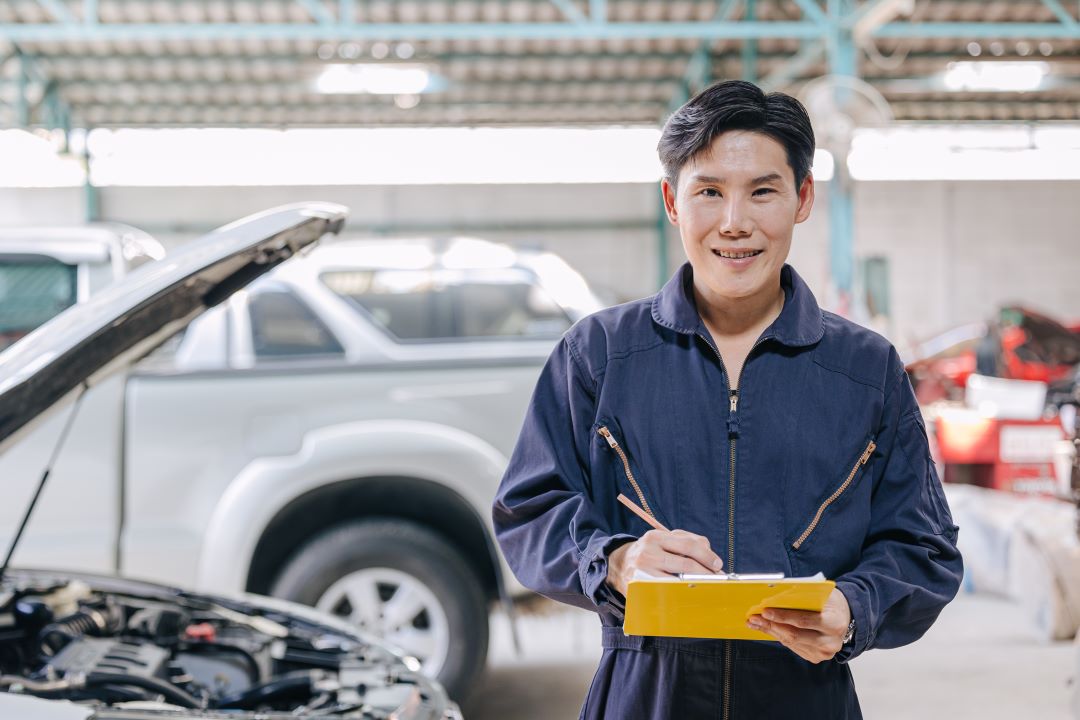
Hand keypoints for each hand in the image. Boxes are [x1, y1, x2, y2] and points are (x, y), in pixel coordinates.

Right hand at [605, 529, 723, 597]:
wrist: (617, 564)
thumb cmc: (649, 553)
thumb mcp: (662, 540)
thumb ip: (686, 540)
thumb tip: (709, 553)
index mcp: (656, 536)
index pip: (688, 544)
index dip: (706, 555)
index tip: (718, 564)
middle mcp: (648, 552)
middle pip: (686, 563)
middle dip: (706, 573)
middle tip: (717, 579)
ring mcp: (644, 571)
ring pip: (679, 580)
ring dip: (697, 585)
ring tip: (707, 588)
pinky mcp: (641, 587)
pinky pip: (667, 592)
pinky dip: (682, 594)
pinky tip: (690, 595)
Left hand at [746, 588, 851, 663]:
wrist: (848, 619)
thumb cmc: (833, 603)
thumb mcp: (824, 595)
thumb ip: (805, 596)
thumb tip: (777, 595)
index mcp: (834, 623)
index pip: (803, 621)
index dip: (782, 616)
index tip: (765, 611)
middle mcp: (830, 642)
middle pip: (794, 635)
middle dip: (771, 625)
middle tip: (754, 618)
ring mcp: (823, 653)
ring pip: (791, 642)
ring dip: (771, 632)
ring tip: (755, 623)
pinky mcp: (816, 657)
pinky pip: (793, 647)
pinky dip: (779, 637)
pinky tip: (768, 629)